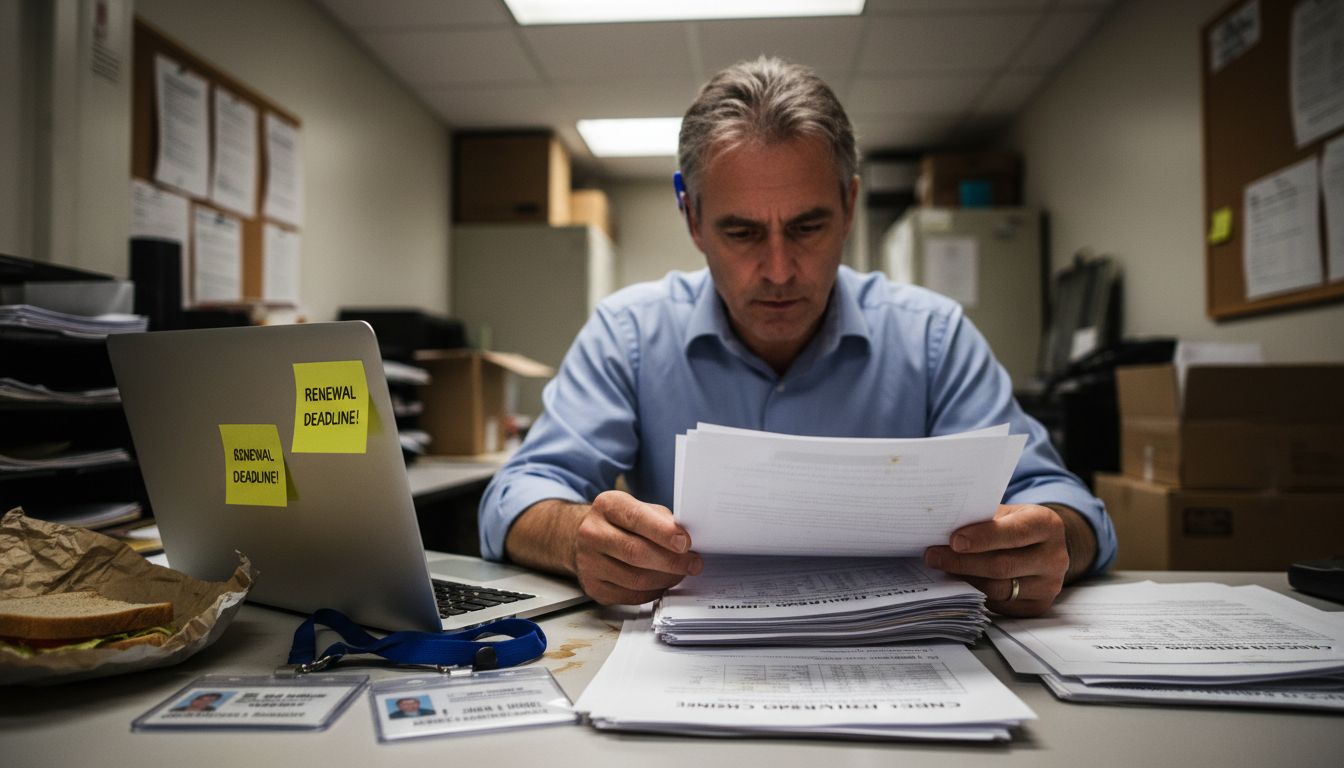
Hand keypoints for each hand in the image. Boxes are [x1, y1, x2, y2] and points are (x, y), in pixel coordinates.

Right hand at [572, 490, 703, 604]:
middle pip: (636, 552)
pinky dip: (652, 592)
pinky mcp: (593, 587)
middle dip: (671, 561)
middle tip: (693, 564)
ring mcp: (589, 562)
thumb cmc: (619, 523)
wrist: (584, 539)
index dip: (664, 533)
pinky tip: (662, 583)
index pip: (637, 519)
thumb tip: (686, 540)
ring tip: (679, 574)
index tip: (685, 543)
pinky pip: (630, 596)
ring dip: (665, 579)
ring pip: (635, 579)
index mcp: (607, 506)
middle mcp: (592, 533)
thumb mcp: (638, 508)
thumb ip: (660, 520)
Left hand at [922, 504, 1070, 616]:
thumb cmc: (1017, 525)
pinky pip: (1000, 605)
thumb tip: (941, 528)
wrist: (1045, 547)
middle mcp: (1054, 557)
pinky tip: (957, 583)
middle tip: (933, 556)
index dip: (983, 537)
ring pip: (998, 589)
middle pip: (1002, 565)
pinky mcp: (1038, 606)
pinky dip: (975, 594)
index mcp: (1047, 525)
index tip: (954, 540)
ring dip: (964, 579)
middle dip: (962, 562)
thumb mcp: (1008, 513)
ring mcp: (1049, 585)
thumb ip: (983, 519)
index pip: (1014, 533)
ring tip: (939, 569)